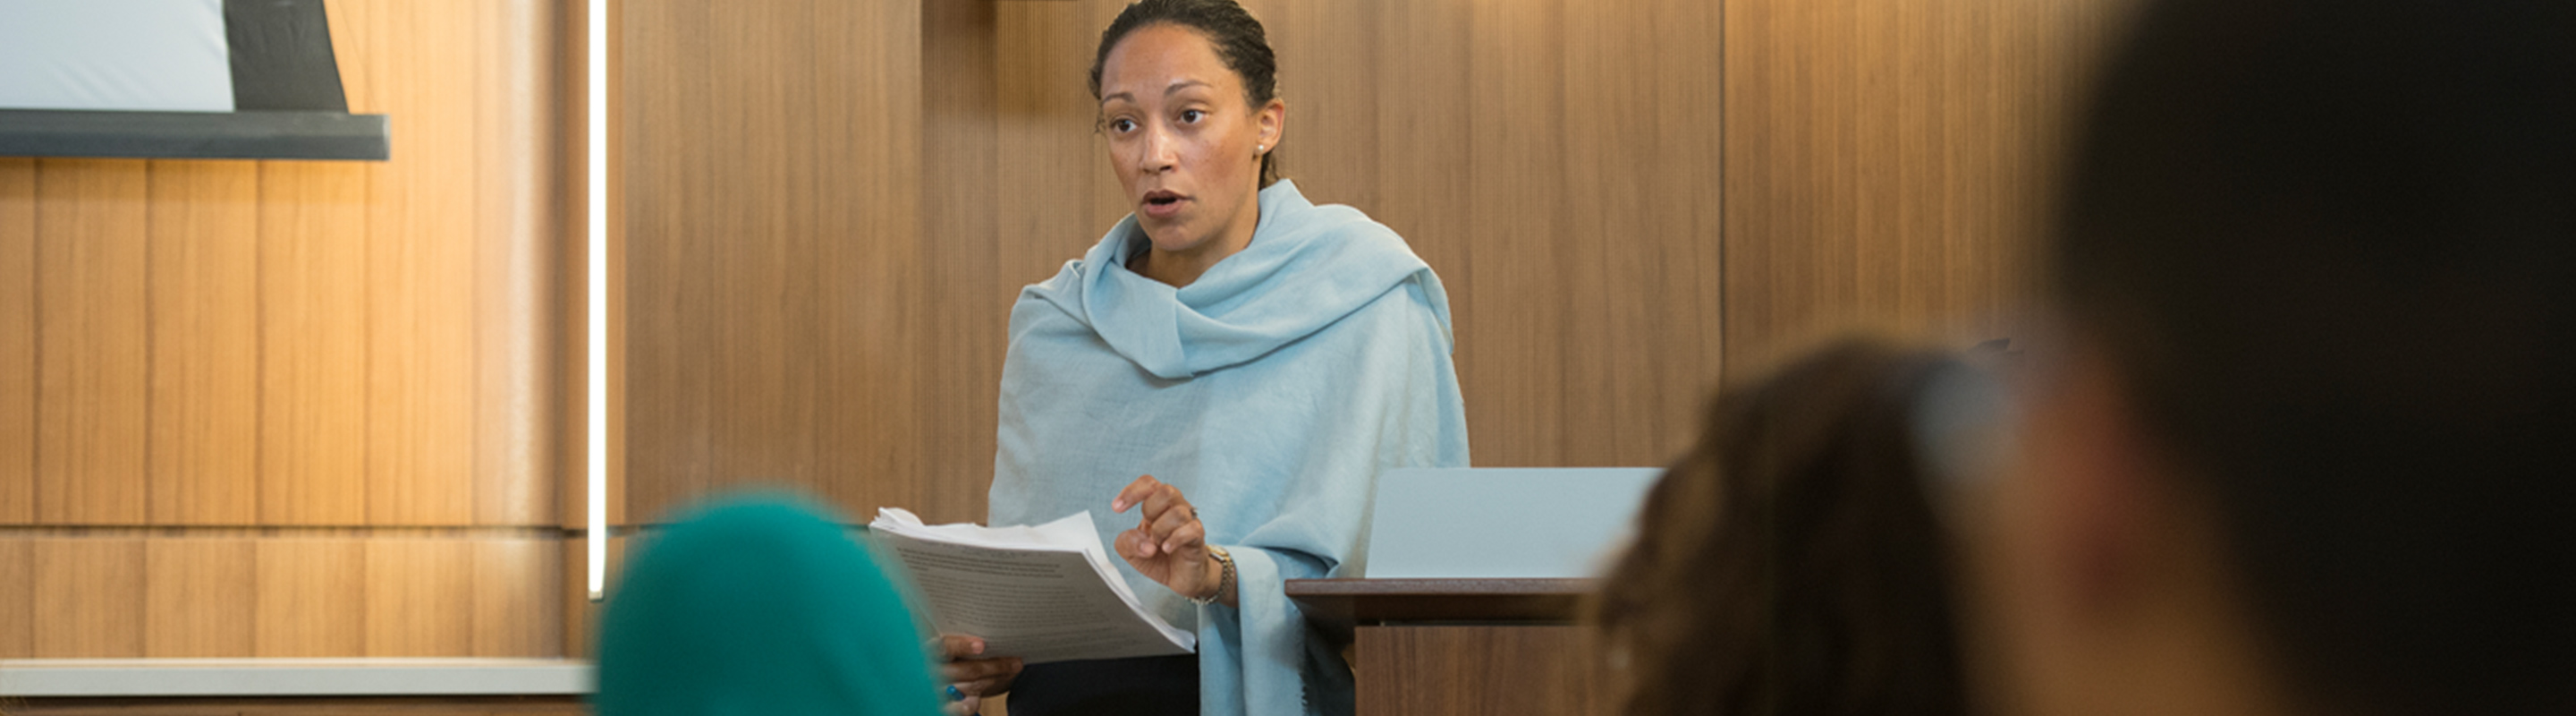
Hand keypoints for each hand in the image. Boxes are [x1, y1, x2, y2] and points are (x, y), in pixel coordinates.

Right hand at [936, 634, 1022, 714]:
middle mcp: (933, 670)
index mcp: (933, 649)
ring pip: (971, 687)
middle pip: (967, 670)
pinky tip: (977, 701)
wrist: (940, 680)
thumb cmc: (954, 658)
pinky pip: (961, 708)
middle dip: (995, 666)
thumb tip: (1003, 642)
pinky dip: (971, 705)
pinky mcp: (944, 706)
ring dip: (994, 680)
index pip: (946, 646)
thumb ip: (974, 644)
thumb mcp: (958, 648)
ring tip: (1011, 672)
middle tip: (1017, 663)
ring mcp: (938, 689)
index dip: (962, 645)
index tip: (982, 645)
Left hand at [1112, 475, 1223, 601]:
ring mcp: (1189, 522)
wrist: (1182, 578)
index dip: (1132, 491)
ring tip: (1158, 545)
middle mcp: (1175, 508)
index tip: (1116, 508)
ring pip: (1178, 512)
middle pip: (1166, 491)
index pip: (1148, 483)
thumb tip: (1145, 544)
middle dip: (1150, 511)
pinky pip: (1191, 529)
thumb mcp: (1131, 552)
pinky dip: (1174, 540)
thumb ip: (1127, 543)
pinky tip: (1167, 549)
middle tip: (1148, 530)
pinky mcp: (1198, 538)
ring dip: (1161, 531)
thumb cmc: (1160, 559)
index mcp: (1158, 506)